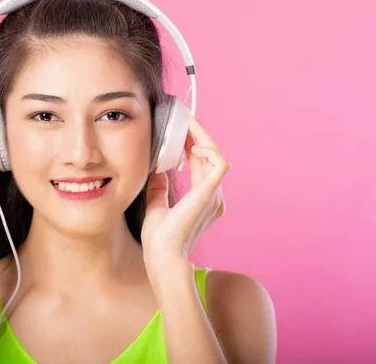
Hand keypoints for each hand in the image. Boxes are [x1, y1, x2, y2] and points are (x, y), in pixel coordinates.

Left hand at [141, 116, 229, 261]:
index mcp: (202, 200)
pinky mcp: (210, 194)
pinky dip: (209, 150)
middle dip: (197, 135)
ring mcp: (214, 196)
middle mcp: (213, 197)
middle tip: (183, 119)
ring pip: (216, 156)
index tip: (179, 130)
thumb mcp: (156, 206)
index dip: (191, 144)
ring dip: (202, 137)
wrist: (162, 256)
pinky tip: (193, 145)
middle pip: (209, 157)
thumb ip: (159, 189)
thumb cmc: (159, 240)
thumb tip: (157, 171)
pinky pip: (220, 164)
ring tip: (187, 124)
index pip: (200, 164)